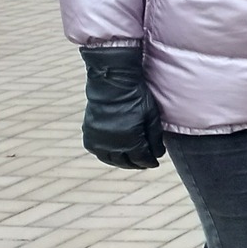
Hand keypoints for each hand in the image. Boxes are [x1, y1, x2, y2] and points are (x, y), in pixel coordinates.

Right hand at [79, 45, 163, 168]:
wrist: (111, 84)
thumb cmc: (136, 97)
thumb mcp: (151, 117)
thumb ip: (155, 138)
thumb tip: (158, 155)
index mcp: (130, 141)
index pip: (142, 159)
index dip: (149, 162)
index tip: (154, 163)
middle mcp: (112, 145)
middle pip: (126, 162)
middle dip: (137, 164)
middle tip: (143, 163)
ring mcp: (98, 141)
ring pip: (110, 160)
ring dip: (121, 162)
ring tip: (129, 160)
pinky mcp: (88, 134)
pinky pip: (97, 151)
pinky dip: (106, 154)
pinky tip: (113, 152)